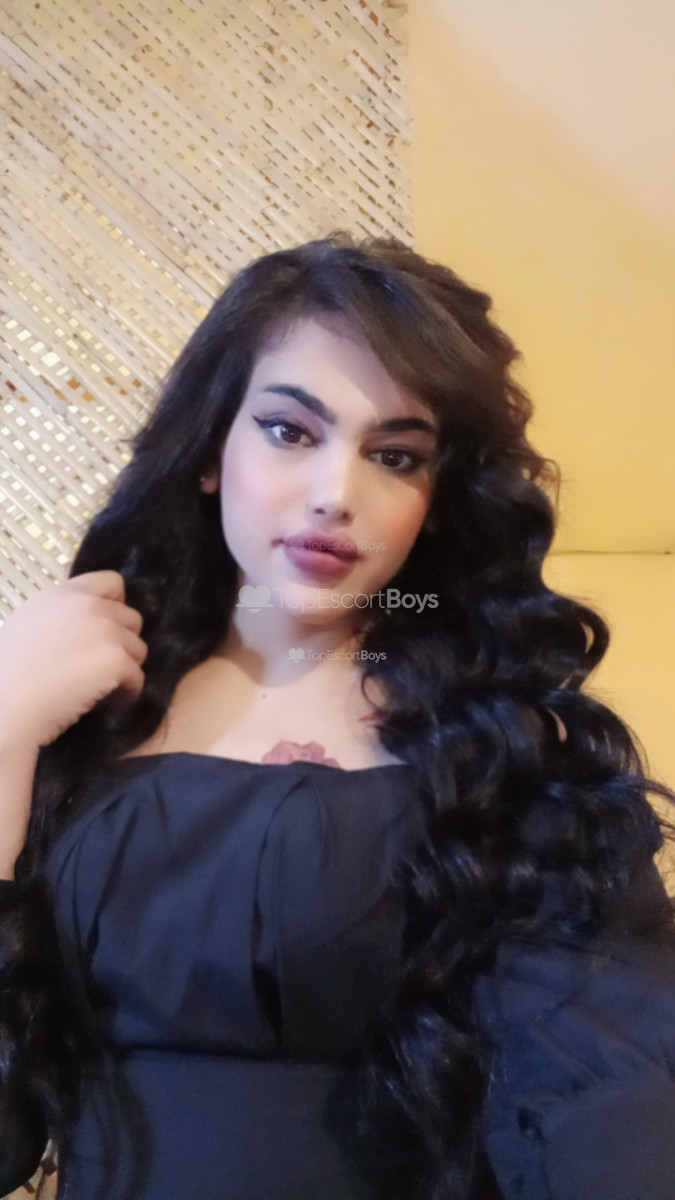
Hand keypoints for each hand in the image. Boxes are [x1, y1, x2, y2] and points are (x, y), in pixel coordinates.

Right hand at [0, 570, 147, 748]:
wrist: (5, 707)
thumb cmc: (9, 675)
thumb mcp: (30, 625)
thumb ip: (63, 617)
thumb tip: (88, 629)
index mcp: (64, 593)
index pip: (112, 582)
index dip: (116, 606)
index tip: (105, 630)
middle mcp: (88, 605)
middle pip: (133, 619)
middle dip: (122, 643)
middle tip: (100, 667)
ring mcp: (105, 631)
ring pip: (139, 650)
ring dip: (124, 669)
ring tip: (98, 688)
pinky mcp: (116, 660)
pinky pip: (138, 679)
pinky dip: (125, 695)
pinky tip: (103, 704)